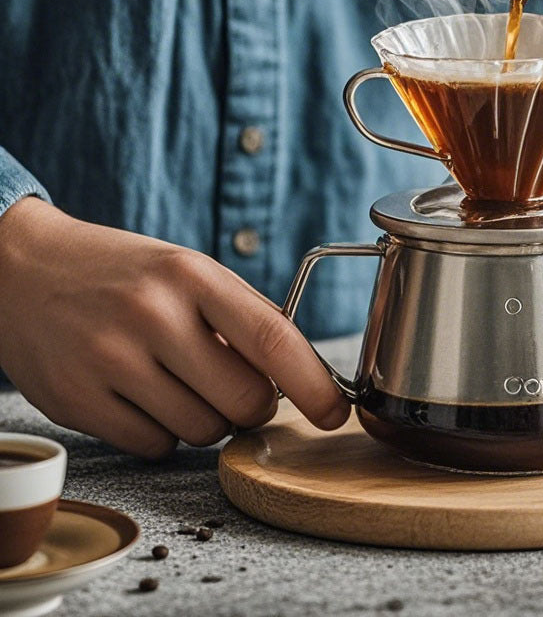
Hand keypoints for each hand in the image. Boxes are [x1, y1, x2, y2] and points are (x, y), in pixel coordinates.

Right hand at [0, 197, 348, 458]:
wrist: (22, 269)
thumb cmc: (123, 273)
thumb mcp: (187, 270)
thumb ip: (242, 317)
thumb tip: (300, 373)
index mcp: (191, 274)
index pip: (271, 336)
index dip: (313, 383)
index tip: (337, 412)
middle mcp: (152, 315)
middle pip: (244, 399)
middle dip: (254, 406)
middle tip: (239, 389)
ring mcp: (110, 360)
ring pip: (202, 430)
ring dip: (207, 419)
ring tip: (178, 381)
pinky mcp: (77, 401)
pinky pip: (155, 447)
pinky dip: (162, 433)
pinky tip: (142, 396)